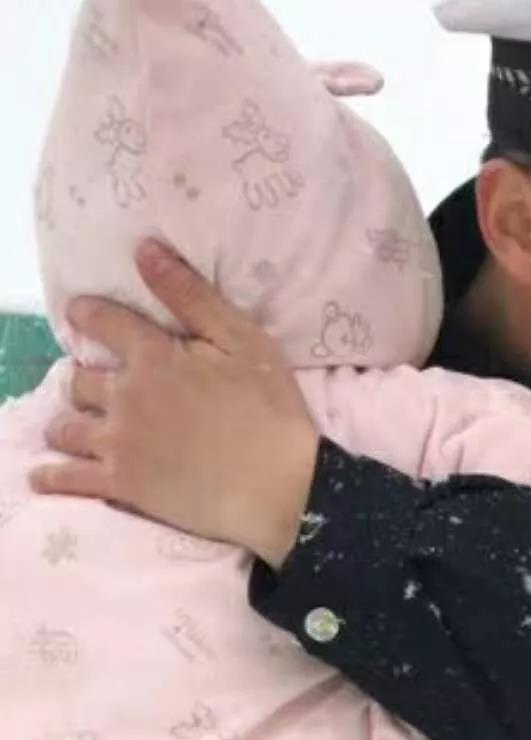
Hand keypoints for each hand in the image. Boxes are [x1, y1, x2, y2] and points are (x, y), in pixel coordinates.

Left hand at [30, 240, 319, 567]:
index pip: (104, 323)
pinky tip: (42, 475)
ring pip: (67, 427)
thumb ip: (191, 296)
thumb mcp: (244, 341)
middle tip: (92, 385)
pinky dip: (51, 476)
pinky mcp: (122, 485)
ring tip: (72, 426)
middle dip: (82, 379)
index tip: (77, 313)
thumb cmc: (271, 412)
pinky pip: (70, 479)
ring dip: (65, 422)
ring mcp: (119, 443)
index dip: (87, 314)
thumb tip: (145, 250)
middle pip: (80, 380)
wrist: (280, 489)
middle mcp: (126, 396)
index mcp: (154, 357)